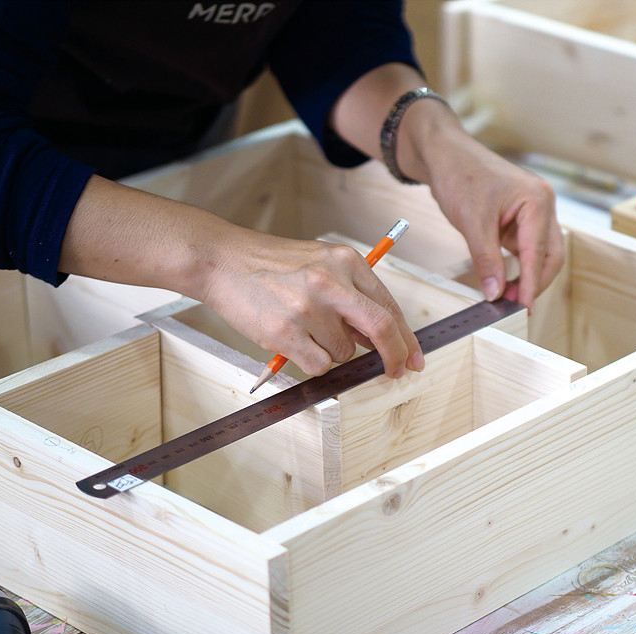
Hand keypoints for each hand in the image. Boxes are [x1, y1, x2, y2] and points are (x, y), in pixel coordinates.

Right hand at [60, 176, 421, 378]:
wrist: (223, 261)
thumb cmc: (273, 265)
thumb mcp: (322, 264)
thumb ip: (353, 295)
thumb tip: (382, 337)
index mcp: (346, 262)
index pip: (388, 306)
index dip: (405, 337)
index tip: (413, 357)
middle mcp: (331, 282)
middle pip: (380, 329)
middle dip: (395, 356)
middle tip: (396, 371)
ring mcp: (307, 307)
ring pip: (343, 352)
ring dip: (332, 351)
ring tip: (304, 328)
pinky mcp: (285, 332)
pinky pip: (318, 365)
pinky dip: (311, 361)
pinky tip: (292, 340)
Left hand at [330, 64, 565, 308]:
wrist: (445, 155)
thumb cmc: (460, 175)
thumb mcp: (472, 222)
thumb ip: (486, 260)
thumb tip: (495, 293)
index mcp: (537, 201)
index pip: (539, 253)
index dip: (531, 284)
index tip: (523, 309)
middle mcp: (543, 205)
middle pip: (550, 256)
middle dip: (534, 282)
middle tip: (513, 306)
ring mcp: (535, 212)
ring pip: (541, 254)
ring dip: (528, 276)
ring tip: (506, 297)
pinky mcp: (523, 218)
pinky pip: (527, 248)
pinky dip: (519, 266)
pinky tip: (505, 281)